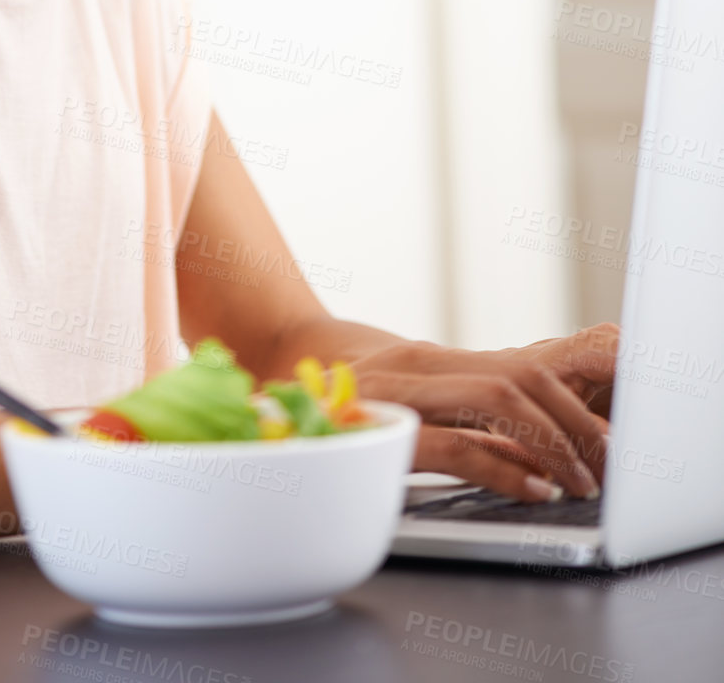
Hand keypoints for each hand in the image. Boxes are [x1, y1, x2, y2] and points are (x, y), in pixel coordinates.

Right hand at [348, 323, 618, 502]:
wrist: (247, 413)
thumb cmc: (326, 420)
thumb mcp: (402, 416)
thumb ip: (459, 428)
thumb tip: (531, 455)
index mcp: (424, 364)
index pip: (521, 369)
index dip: (574, 406)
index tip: (604, 443)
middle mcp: (411, 368)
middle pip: (520, 378)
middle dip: (576, 425)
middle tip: (605, 465)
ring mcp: (391, 393)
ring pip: (498, 398)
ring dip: (555, 443)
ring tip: (579, 481)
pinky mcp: (375, 430)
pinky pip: (454, 445)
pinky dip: (505, 469)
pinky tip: (533, 489)